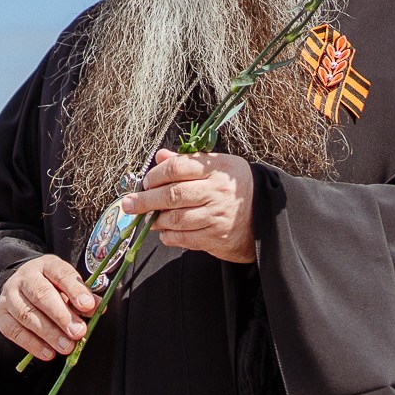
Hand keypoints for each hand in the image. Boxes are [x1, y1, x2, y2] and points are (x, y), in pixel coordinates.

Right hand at [0, 254, 97, 360]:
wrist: (22, 289)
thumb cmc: (52, 289)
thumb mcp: (69, 287)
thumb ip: (83, 297)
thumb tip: (99, 307)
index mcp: (46, 266)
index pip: (61, 274)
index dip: (75, 290)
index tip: (88, 306)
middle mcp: (25, 278)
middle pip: (41, 295)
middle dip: (62, 316)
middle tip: (78, 332)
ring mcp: (10, 296)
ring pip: (27, 314)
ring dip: (49, 334)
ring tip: (67, 347)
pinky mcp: (2, 316)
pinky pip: (15, 331)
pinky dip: (33, 344)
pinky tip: (49, 353)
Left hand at [123, 149, 256, 261]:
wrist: (265, 215)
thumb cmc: (234, 188)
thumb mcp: (217, 166)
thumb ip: (187, 162)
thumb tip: (160, 156)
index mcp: (216, 168)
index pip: (178, 167)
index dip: (155, 175)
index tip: (145, 182)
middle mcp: (217, 191)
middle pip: (173, 195)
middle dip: (145, 200)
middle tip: (129, 204)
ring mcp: (217, 215)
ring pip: (175, 218)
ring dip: (156, 220)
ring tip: (149, 218)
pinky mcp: (216, 237)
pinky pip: (183, 238)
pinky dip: (168, 236)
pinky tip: (165, 231)